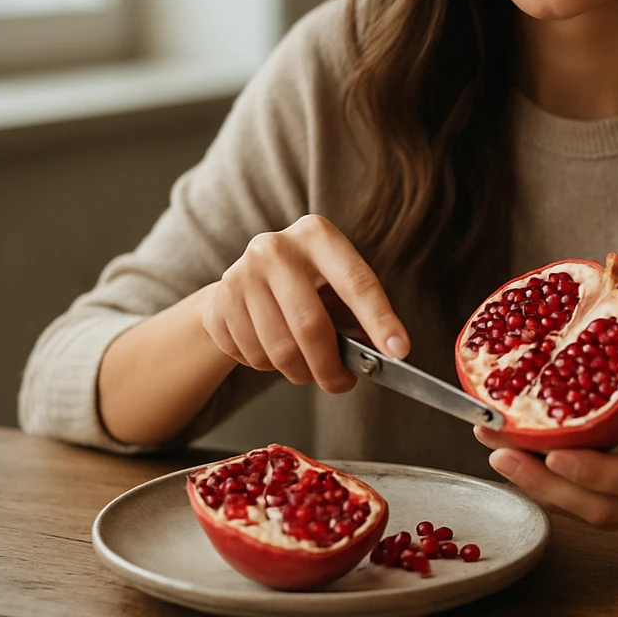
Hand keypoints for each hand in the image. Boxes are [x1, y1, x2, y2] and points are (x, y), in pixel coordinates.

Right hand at [200, 214, 408, 393]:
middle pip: (311, 326)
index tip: (399, 352)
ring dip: (299, 372)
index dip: (380, 321)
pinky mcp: (218, 302)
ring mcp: (241, 274)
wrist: (246, 277)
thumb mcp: (335, 282)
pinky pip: (250, 356)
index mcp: (316, 234)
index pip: (356, 282)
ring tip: (307, 367)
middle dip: (330, 368)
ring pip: (279, 350)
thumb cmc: (307, 283)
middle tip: (341, 383)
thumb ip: (357, 311)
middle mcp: (275, 248)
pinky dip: (268, 367)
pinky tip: (273, 350)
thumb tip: (386, 353)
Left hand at [474, 318, 617, 530]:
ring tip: (499, 454)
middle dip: (545, 484)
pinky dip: (561, 491)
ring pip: (594, 515)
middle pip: (602, 509)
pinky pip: (598, 510)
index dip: (594, 470)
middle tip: (498, 451)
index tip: (552, 450)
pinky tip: (527, 463)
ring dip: (544, 489)